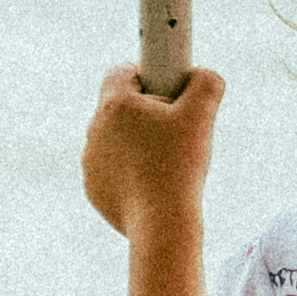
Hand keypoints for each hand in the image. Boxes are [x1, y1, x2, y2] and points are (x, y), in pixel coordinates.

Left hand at [84, 62, 224, 233]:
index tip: (167, 93)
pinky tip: (152, 183)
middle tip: (174, 130)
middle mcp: (94, 130)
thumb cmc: (179, 166)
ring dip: (136, 143)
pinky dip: (129, 172)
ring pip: (114, 140)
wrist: (161, 223)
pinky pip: (111, 170)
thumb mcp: (202, 115)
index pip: (121, 72)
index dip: (146, 76)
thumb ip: (206, 83)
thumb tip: (202, 75)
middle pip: (119, 108)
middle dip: (145, 113)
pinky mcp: (93, 188)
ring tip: (165, 160)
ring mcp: (90, 162)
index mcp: (114, 106)